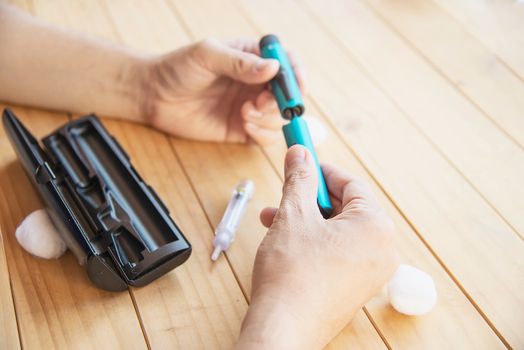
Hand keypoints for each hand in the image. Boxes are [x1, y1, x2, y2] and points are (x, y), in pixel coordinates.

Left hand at [139, 38, 304, 144]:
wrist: (154, 96)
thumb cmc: (178, 68)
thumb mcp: (207, 56)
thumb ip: (239, 62)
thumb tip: (273, 67)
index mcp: (251, 58)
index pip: (286, 62)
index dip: (296, 74)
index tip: (297, 86)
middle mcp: (255, 83)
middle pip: (287, 94)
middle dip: (280, 101)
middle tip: (259, 102)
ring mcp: (251, 107)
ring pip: (279, 117)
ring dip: (268, 118)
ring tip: (244, 114)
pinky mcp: (242, 129)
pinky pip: (266, 137)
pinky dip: (262, 134)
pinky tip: (245, 126)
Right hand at [236, 145, 398, 348]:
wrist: (284, 329)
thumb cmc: (292, 273)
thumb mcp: (293, 215)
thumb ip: (298, 179)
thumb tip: (299, 154)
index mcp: (376, 227)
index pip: (351, 184)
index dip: (322, 171)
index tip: (302, 161)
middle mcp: (381, 250)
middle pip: (345, 207)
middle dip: (308, 199)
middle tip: (284, 193)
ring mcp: (370, 273)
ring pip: (337, 231)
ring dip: (305, 221)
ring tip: (272, 220)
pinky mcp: (354, 288)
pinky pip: (337, 252)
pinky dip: (313, 242)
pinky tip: (285, 242)